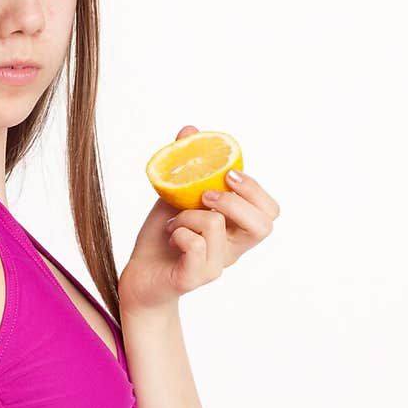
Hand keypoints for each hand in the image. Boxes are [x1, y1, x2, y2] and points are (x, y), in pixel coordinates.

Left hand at [118, 125, 280, 312]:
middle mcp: (233, 250)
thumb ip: (187, 168)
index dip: (255, 189)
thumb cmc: (162, 239)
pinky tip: (171, 237)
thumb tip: (190, 129)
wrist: (138, 276)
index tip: (227, 174)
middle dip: (235, 200)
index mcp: (236, 231)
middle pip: (264, 225)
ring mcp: (216, 266)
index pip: (269, 211)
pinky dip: (179, 232)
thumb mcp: (175, 198)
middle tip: (206, 196)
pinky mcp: (194, 278)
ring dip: (189, 214)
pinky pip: (195, 245)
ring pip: (216, 225)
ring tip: (175, 222)